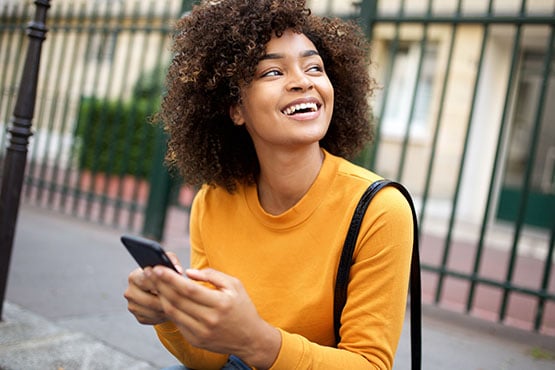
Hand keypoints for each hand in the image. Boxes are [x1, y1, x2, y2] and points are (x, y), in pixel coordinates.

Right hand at [124, 252, 182, 324]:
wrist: (158, 290)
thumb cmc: (163, 274)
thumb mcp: (168, 263)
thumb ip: (172, 260)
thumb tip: (178, 270)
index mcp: (134, 277)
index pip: (145, 280)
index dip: (159, 283)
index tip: (172, 284)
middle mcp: (130, 292)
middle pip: (149, 300)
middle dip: (165, 300)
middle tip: (179, 300)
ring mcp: (133, 306)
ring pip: (153, 311)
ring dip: (166, 310)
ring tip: (178, 306)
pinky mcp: (139, 317)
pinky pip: (153, 319)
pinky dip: (164, 316)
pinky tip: (172, 311)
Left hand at [148, 267, 280, 368]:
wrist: (250, 338)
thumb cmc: (242, 308)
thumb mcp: (234, 285)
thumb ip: (212, 275)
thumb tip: (188, 272)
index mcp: (220, 303)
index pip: (188, 289)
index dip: (171, 278)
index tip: (159, 268)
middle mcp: (209, 320)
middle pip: (177, 300)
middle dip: (161, 284)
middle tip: (150, 273)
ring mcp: (201, 332)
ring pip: (173, 312)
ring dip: (161, 296)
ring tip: (155, 284)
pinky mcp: (196, 340)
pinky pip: (177, 322)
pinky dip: (169, 309)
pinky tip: (165, 298)